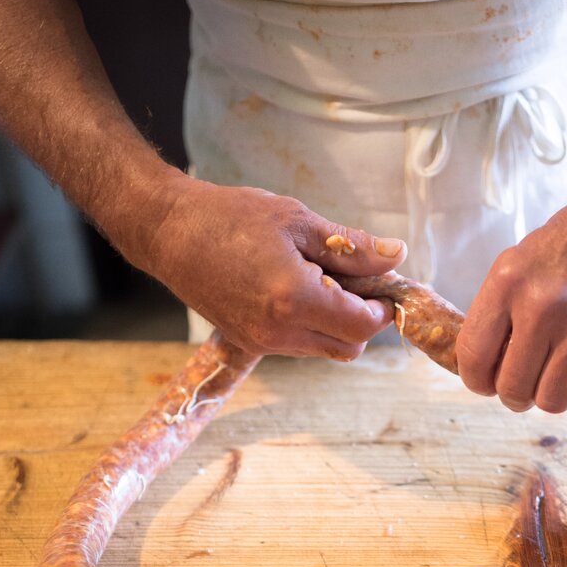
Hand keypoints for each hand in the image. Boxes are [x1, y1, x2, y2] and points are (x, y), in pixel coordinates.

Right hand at [133, 175, 407, 359]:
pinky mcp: (251, 343)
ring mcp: (263, 342)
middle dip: (362, 320)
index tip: (384, 285)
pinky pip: (299, 345)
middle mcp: (279, 332)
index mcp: (294, 299)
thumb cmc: (230, 217)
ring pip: (325, 349)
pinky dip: (312, 324)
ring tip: (321, 277)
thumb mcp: (298, 221)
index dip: (381, 308)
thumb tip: (396, 254)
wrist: (170, 232)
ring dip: (337, 322)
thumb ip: (351, 246)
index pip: (361, 325)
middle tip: (357, 280)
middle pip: (349, 347)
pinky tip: (298, 288)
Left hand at [456, 177, 566, 413]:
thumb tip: (485, 366)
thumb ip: (501, 310)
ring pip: (552, 401)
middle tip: (530, 383)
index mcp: (508, 283)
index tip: (489, 383)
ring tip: (566, 370)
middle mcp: (541, 307)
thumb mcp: (523, 260)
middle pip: (512, 390)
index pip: (472, 358)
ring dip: (557, 393)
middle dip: (518, 395)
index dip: (479, 381)